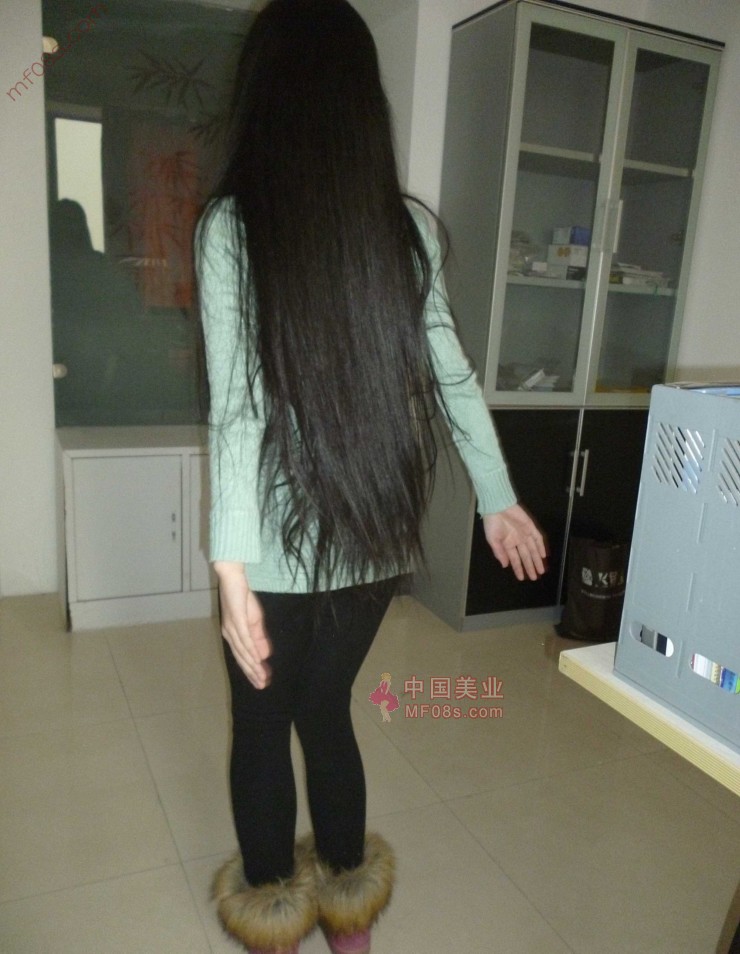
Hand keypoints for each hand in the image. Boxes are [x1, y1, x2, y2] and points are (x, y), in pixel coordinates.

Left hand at [214, 561, 271, 688]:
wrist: (233, 576)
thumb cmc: (241, 596)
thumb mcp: (254, 619)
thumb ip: (258, 637)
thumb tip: (264, 655)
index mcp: (232, 634)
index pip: (241, 657)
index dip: (251, 670)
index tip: (260, 682)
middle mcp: (229, 634)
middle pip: (241, 658)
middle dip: (252, 673)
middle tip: (262, 686)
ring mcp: (232, 627)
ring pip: (243, 652)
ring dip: (253, 666)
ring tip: (262, 677)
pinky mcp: (237, 619)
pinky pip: (245, 639)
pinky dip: (251, 651)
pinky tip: (257, 660)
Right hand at [483, 505, 546, 581]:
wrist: (497, 506)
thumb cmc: (492, 522)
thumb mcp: (492, 540)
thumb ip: (499, 552)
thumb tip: (505, 565)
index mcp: (507, 544)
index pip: (515, 559)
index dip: (518, 569)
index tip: (521, 578)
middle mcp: (517, 540)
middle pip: (526, 556)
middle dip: (530, 567)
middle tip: (535, 577)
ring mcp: (525, 534)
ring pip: (533, 549)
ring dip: (537, 560)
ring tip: (541, 570)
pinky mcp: (530, 526)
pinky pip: (537, 538)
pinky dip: (540, 546)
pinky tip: (543, 555)